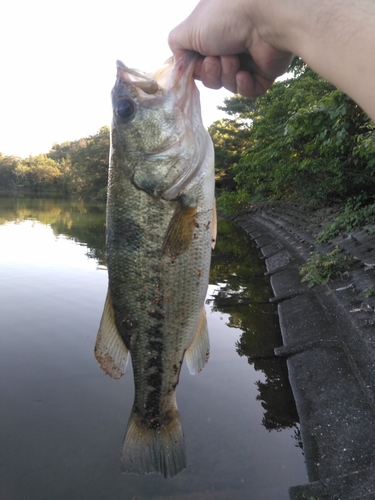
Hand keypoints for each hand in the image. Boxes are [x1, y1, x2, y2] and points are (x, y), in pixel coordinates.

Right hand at [168, 0, 292, 96]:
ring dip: (226, 74)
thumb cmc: (225, 17)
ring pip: (228, 84)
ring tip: (234, 58)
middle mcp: (230, 43)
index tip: (192, 67)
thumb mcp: (188, 30)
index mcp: (213, 32)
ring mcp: (248, 58)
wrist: (265, 18)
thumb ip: (177, 48)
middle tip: (215, 59)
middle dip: (210, 72)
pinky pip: (247, 91)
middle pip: (211, 76)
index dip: (193, 68)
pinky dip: (243, 85)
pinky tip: (244, 73)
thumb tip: (179, 68)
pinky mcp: (264, 72)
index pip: (197, 61)